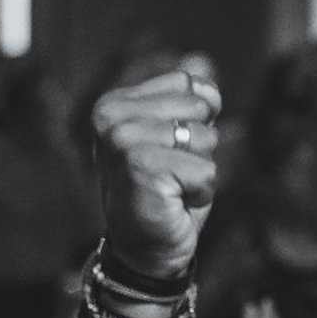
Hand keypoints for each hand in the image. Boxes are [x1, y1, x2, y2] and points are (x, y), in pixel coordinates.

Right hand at [91, 60, 221, 278]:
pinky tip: (173, 203)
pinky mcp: (140, 167)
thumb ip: (190, 100)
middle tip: (171, 175)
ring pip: (204, 137)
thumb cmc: (166, 193)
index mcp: (115, 102)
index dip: (196, 120)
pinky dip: (200, 192)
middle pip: (199, 108)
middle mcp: (111, 116)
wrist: (146, 251)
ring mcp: (122, 141)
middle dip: (199, 146)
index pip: (188, 84)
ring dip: (200, 170)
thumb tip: (202, 66)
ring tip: (172, 188)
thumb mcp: (180, 138)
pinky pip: (205, 169)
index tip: (168, 151)